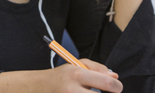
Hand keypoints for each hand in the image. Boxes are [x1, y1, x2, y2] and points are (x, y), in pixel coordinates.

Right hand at [0, 59, 122, 92]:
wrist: (37, 87)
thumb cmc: (61, 76)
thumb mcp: (76, 65)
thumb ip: (97, 68)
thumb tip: (114, 77)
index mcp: (76, 74)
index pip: (105, 82)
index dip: (116, 86)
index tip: (118, 87)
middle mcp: (72, 90)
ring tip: (87, 92)